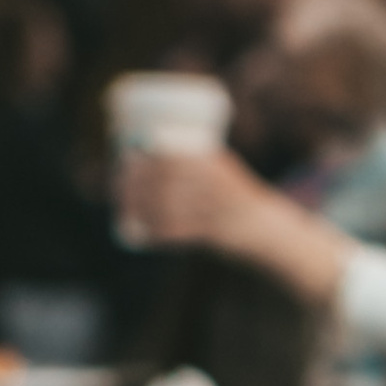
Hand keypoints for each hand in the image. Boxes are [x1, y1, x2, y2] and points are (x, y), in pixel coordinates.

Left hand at [118, 146, 352, 301]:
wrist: (267, 230)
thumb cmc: (234, 197)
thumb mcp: (219, 169)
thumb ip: (190, 161)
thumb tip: (145, 149)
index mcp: (218, 165)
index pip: (176, 156)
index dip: (148, 157)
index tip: (127, 157)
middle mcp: (219, 186)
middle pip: (168, 180)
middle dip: (137, 181)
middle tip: (118, 183)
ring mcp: (218, 212)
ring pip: (171, 206)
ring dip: (142, 206)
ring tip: (124, 206)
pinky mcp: (217, 235)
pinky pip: (181, 233)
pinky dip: (157, 232)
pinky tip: (141, 231)